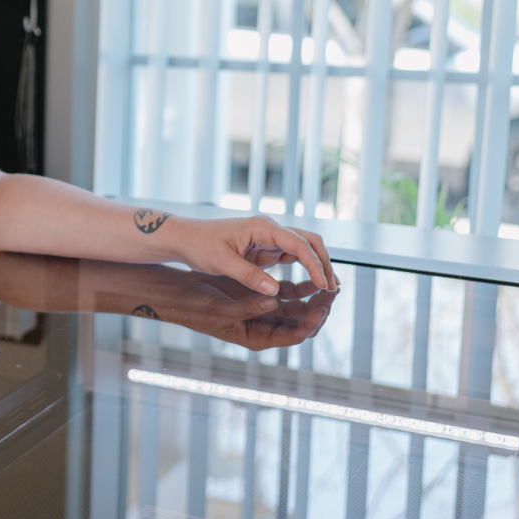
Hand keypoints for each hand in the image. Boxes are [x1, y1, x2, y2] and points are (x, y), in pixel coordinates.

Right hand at [111, 271, 335, 348]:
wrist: (180, 294)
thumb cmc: (196, 307)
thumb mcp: (221, 309)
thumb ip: (249, 307)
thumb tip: (275, 301)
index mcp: (257, 338)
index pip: (293, 335)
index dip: (311, 323)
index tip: (322, 308)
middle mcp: (266, 328)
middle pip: (302, 322)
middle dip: (319, 308)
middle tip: (333, 290)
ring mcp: (265, 311)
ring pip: (300, 307)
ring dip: (315, 296)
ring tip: (329, 282)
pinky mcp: (262, 295)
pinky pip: (290, 293)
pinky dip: (303, 285)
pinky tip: (312, 272)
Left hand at [168, 215, 336, 293]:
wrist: (184, 238)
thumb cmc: (199, 246)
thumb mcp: (221, 262)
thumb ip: (248, 276)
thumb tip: (275, 292)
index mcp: (262, 226)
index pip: (298, 243)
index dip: (314, 264)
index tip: (324, 285)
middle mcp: (270, 229)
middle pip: (309, 242)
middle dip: (324, 263)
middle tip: (334, 289)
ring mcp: (269, 238)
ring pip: (304, 249)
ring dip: (318, 266)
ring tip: (330, 289)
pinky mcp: (265, 248)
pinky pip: (292, 256)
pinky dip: (305, 268)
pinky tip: (314, 284)